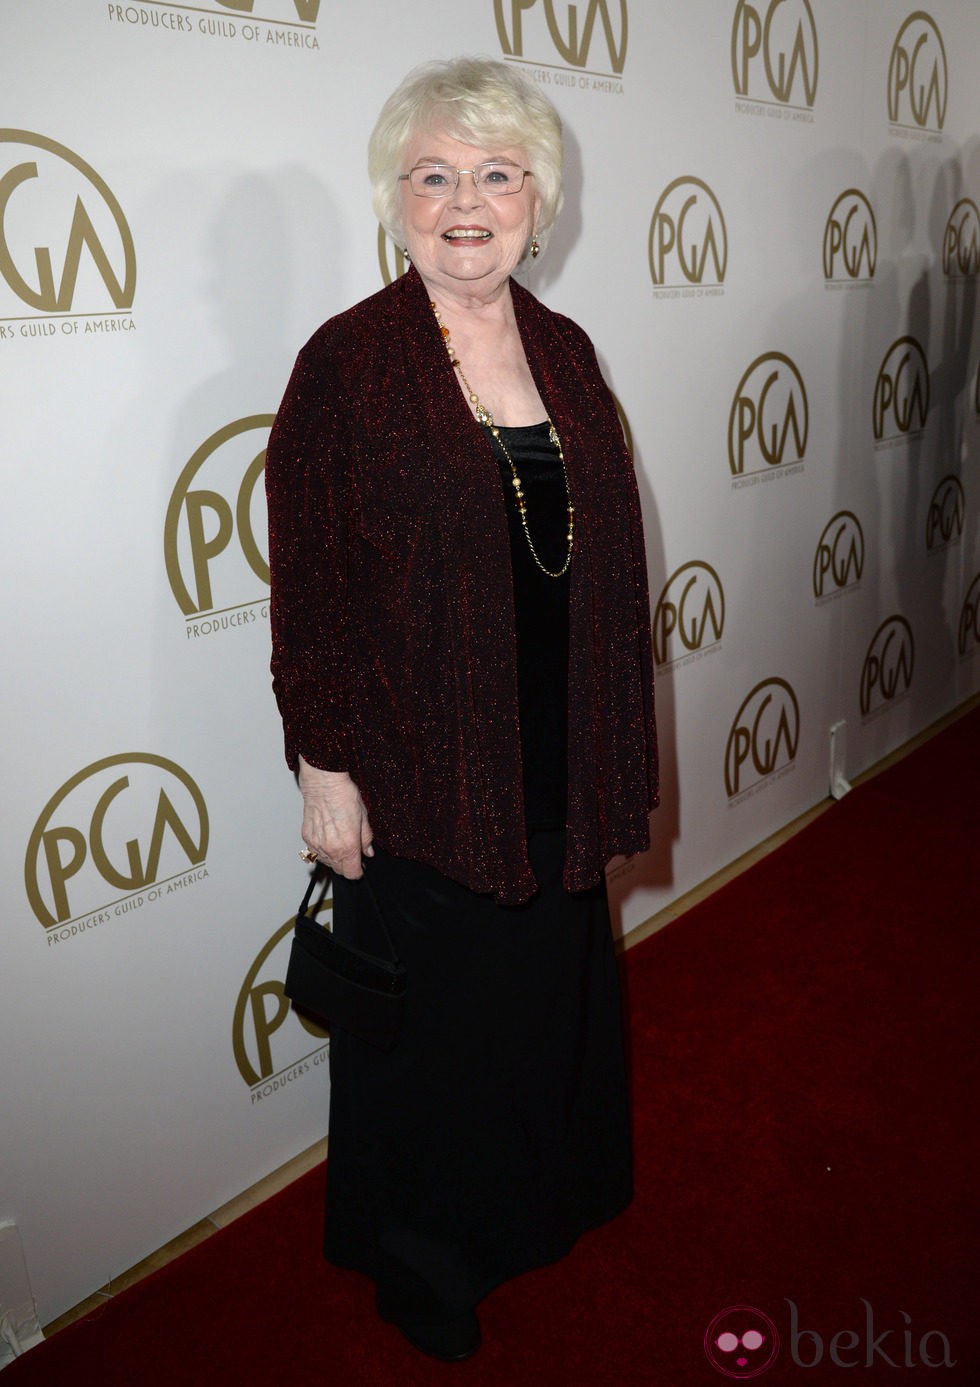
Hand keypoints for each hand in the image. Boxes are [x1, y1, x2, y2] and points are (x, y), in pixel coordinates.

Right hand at [298, 757, 373, 878]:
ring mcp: (317, 845)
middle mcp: (330, 849)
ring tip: (340, 841)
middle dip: (347, 864)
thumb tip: (368, 851)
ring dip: (334, 857)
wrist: (324, 784)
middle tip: (352, 851)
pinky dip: (323, 849)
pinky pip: (316, 851)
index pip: (351, 873)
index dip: (358, 871)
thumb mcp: (364, 818)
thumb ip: (366, 839)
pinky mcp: (307, 838)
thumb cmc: (344, 796)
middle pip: (339, 870)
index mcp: (348, 847)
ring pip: (326, 862)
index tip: (360, 866)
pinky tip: (329, 836)